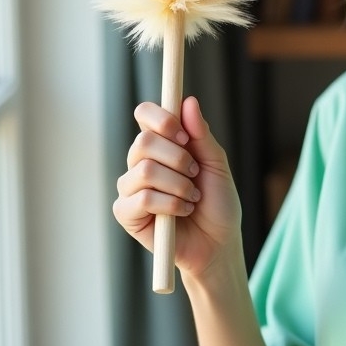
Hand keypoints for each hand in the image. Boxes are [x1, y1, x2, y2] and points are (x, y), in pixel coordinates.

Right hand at [113, 96, 243, 280]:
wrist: (218, 243)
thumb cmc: (217, 203)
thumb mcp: (216, 165)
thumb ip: (201, 135)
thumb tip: (188, 101)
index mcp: (162, 145)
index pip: (145, 114)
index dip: (161, 118)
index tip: (183, 135)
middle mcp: (141, 162)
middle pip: (144, 142)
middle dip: (178, 158)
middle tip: (195, 174)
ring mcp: (131, 187)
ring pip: (144, 170)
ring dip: (178, 185)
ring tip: (192, 198)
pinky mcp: (126, 213)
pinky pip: (141, 198)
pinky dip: (170, 205)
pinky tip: (182, 212)